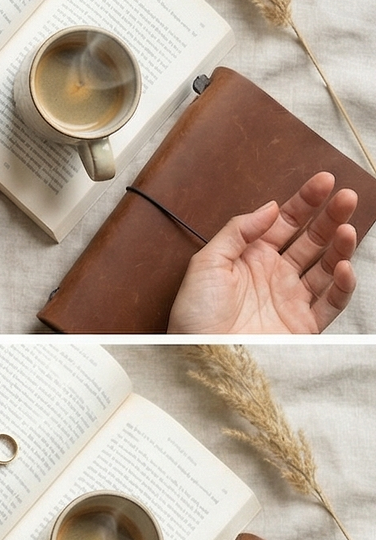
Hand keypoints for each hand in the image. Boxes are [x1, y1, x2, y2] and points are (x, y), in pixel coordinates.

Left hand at [168, 172, 357, 333]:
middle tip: (345, 197)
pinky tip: (342, 267)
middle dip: (330, 216)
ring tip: (346, 229)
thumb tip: (270, 207)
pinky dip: (342, 285)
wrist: (199, 358)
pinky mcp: (302, 326)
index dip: (305, 201)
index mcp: (251, 258)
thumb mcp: (205, 264)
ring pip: (326, 266)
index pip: (285, 222)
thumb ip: (237, 231)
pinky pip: (331, 302)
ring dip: (340, 245)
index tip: (323, 181)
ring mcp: (290, 300)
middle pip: (311, 239)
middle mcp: (274, 276)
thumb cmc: (194, 317)